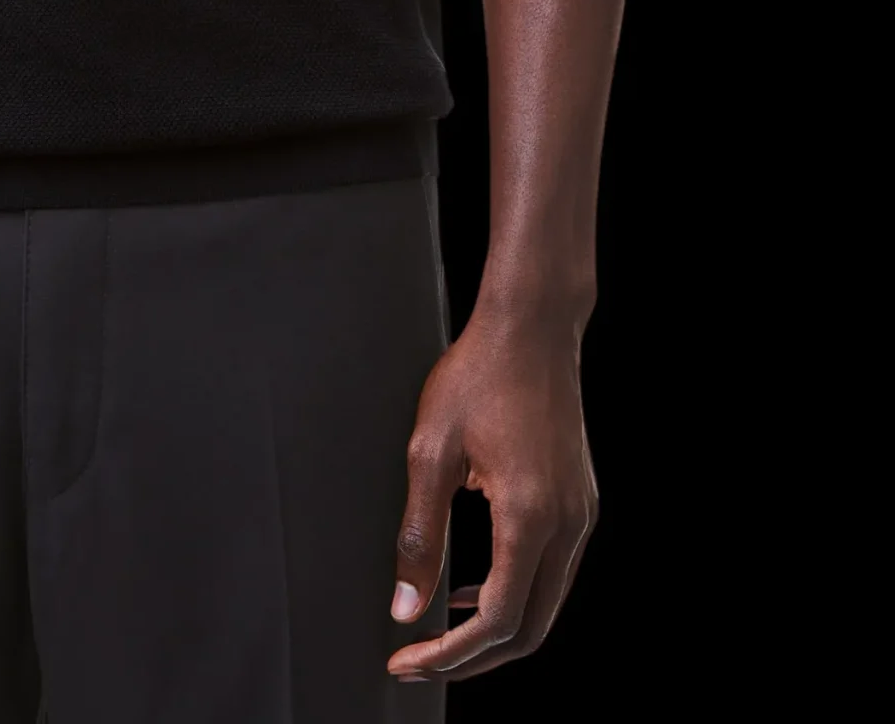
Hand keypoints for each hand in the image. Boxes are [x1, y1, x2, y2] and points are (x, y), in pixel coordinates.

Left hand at [386, 306, 598, 685]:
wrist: (530, 327)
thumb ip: (419, 536)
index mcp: (531, 516)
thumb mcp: (430, 452)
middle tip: (422, 662)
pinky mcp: (582, 503)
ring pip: (545, 605)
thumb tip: (406, 607)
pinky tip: (475, 586)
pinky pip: (552, 572)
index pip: (497, 621)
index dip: (449, 653)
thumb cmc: (478, 376)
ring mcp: (581, 515)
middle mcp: (567, 525)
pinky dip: (515, 593)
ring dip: (496, 629)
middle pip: (530, 630)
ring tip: (441, 632)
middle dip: (473, 658)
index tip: (407, 661)